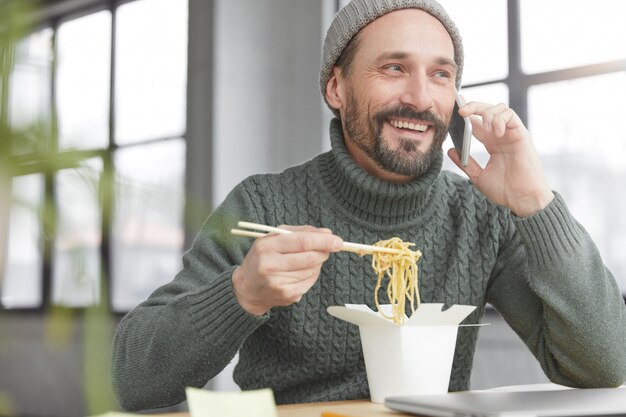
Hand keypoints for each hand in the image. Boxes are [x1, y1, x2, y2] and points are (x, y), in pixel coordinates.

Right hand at [232, 225, 342, 315]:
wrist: (246, 287)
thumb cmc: (263, 258)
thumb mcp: (273, 238)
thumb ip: (300, 232)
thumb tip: (327, 234)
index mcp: (266, 246)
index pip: (301, 242)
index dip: (322, 241)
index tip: (337, 240)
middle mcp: (271, 265)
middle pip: (310, 257)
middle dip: (324, 252)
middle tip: (327, 249)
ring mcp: (279, 283)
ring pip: (313, 270)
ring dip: (317, 264)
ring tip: (305, 261)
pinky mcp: (287, 295)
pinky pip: (310, 282)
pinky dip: (311, 275)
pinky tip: (300, 272)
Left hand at [447, 101, 553, 216]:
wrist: (523, 200)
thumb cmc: (505, 190)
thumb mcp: (478, 176)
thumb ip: (465, 163)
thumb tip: (450, 150)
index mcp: (491, 144)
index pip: (476, 123)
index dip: (465, 115)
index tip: (453, 109)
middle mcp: (501, 136)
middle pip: (487, 111)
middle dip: (473, 106)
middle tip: (460, 110)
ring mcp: (511, 134)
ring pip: (500, 109)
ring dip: (487, 113)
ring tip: (483, 126)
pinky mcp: (521, 134)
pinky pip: (511, 115)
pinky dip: (500, 118)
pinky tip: (495, 131)